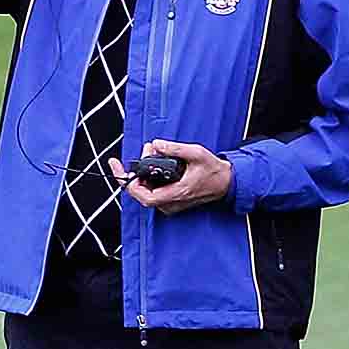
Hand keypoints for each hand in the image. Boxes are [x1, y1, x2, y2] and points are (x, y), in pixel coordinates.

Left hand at [108, 140, 232, 214]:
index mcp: (177, 193)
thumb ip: (175, 148)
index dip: (130, 184)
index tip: (122, 170)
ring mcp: (171, 203)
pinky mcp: (171, 200)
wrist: (226, 182)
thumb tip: (156, 144)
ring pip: (147, 190)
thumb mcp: (196, 153)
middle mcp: (171, 202)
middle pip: (142, 191)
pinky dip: (150, 175)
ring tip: (150, 151)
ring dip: (144, 171)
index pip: (145, 197)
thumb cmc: (213, 170)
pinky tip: (154, 161)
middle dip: (138, 170)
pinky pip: (153, 190)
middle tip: (145, 151)